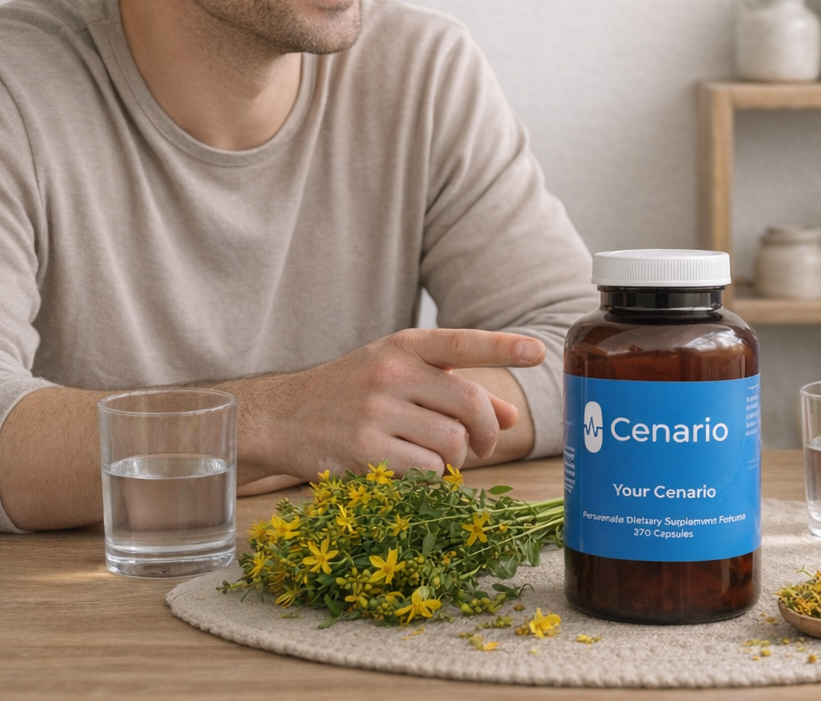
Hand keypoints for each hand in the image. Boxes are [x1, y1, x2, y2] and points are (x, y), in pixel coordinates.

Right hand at [239, 328, 544, 482]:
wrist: (281, 418)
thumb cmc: (353, 394)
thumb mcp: (401, 377)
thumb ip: (455, 390)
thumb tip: (510, 415)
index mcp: (403, 346)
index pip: (462, 341)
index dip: (503, 346)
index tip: (538, 352)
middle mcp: (391, 374)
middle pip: (470, 404)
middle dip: (488, 432)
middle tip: (485, 445)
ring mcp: (376, 413)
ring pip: (452, 443)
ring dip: (457, 459)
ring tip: (441, 458)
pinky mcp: (364, 452)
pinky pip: (426, 473)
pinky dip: (431, 479)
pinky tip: (412, 471)